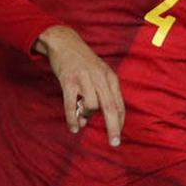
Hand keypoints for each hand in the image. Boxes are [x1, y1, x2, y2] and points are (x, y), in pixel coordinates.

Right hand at [33, 25, 124, 146]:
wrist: (65, 42)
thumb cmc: (83, 62)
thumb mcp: (98, 74)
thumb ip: (98, 96)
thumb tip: (88, 121)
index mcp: (110, 77)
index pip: (119, 103)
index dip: (120, 120)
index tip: (119, 134)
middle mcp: (100, 78)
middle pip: (110, 107)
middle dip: (113, 127)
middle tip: (114, 143)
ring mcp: (84, 79)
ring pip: (91, 106)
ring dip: (86, 116)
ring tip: (81, 115)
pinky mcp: (69, 81)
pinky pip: (72, 105)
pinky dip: (73, 119)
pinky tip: (74, 128)